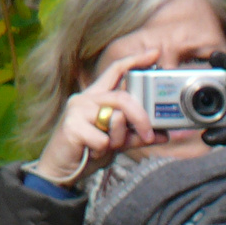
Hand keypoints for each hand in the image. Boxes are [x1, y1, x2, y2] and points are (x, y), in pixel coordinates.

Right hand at [31, 48, 166, 184]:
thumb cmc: (88, 152)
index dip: (135, 60)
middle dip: (141, 117)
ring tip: (107, 148)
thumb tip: (164, 134)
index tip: (155, 53)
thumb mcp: (118, 142)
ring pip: (115, 118)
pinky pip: (103, 139)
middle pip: (123, 98)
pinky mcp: (71, 127)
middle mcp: (86, 99)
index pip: (116, 71)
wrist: (61, 171)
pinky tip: (91, 152)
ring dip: (119, 139)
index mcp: (97, 98)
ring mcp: (76, 110)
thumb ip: (137, 135)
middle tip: (150, 134)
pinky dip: (103, 151)